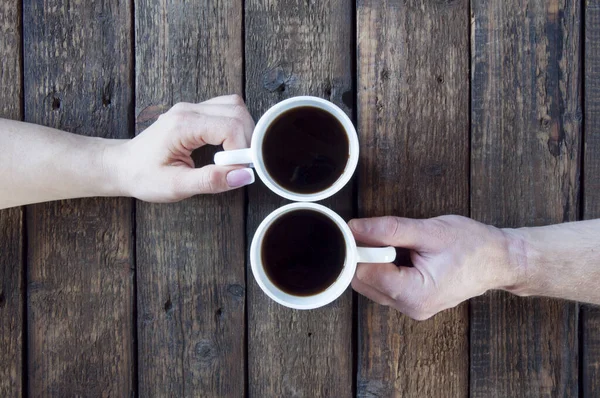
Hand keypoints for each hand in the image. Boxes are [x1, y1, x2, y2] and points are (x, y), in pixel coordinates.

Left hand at [109, 95, 254, 201]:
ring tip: (234, 156)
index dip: (242, 150)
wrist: (122, 166)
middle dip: (247, 140)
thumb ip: (210, 181)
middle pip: (237, 112)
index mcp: (183, 125)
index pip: (230, 126)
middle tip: (239, 165)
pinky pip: (227, 109)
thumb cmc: (143, 176)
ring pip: (235, 106)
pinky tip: (228, 146)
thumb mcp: (175, 186)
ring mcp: (192, 108)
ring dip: (244, 131)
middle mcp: (189, 110)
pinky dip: (235, 127)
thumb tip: (243, 176)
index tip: (236, 171)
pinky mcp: (196, 112)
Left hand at [349, 215, 523, 319]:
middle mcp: (410, 308)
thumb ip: (389, 230)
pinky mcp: (412, 302)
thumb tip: (354, 228)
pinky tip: (402, 254)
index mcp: (415, 295)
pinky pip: (384, 286)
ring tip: (400, 245)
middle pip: (363, 282)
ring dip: (375, 261)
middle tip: (384, 234)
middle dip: (366, 255)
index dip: (360, 250)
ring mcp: (411, 308)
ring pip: (371, 284)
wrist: (500, 261)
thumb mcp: (430, 231)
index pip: (365, 273)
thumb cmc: (473, 245)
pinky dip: (384, 267)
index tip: (363, 231)